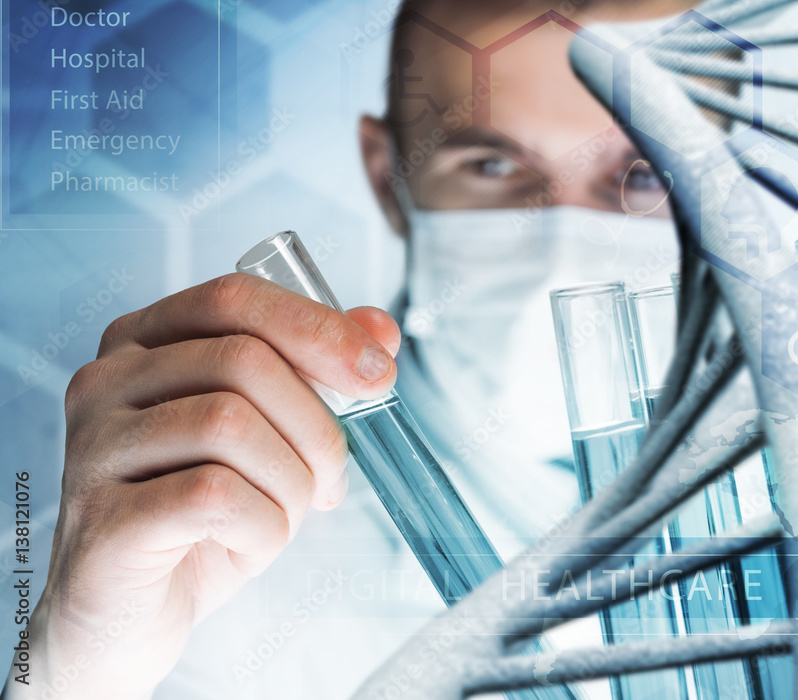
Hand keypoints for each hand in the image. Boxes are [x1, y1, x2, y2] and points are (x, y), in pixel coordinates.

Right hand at [10, 274, 398, 698]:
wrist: (130, 616)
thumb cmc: (201, 517)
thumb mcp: (269, 437)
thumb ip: (316, 373)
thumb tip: (380, 328)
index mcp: (143, 343)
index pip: (235, 298)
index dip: (318, 329)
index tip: (377, 374)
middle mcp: (105, 382)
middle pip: (245, 360)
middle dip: (317, 426)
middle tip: (330, 480)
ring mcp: (94, 448)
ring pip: (231, 424)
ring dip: (291, 482)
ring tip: (281, 515)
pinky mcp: (102, 519)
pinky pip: (214, 496)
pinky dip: (262, 528)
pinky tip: (248, 544)